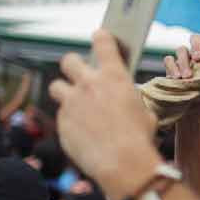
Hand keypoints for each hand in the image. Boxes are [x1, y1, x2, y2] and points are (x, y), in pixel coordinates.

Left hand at [49, 30, 160, 198]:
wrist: (122, 163)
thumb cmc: (139, 138)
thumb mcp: (143, 111)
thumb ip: (128, 99)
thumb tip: (124, 102)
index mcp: (114, 76)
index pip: (103, 42)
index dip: (101, 37)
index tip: (100, 36)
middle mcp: (88, 84)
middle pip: (69, 60)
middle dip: (74, 65)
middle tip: (81, 75)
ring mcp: (71, 104)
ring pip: (56, 87)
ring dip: (64, 92)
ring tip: (75, 104)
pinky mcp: (62, 124)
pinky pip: (62, 116)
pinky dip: (70, 121)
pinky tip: (84, 133)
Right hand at [164, 31, 199, 116]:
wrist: (193, 111)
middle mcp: (198, 56)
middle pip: (195, 39)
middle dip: (196, 45)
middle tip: (198, 58)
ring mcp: (184, 61)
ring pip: (181, 50)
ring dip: (183, 60)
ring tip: (187, 76)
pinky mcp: (172, 67)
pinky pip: (168, 59)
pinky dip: (171, 66)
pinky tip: (176, 78)